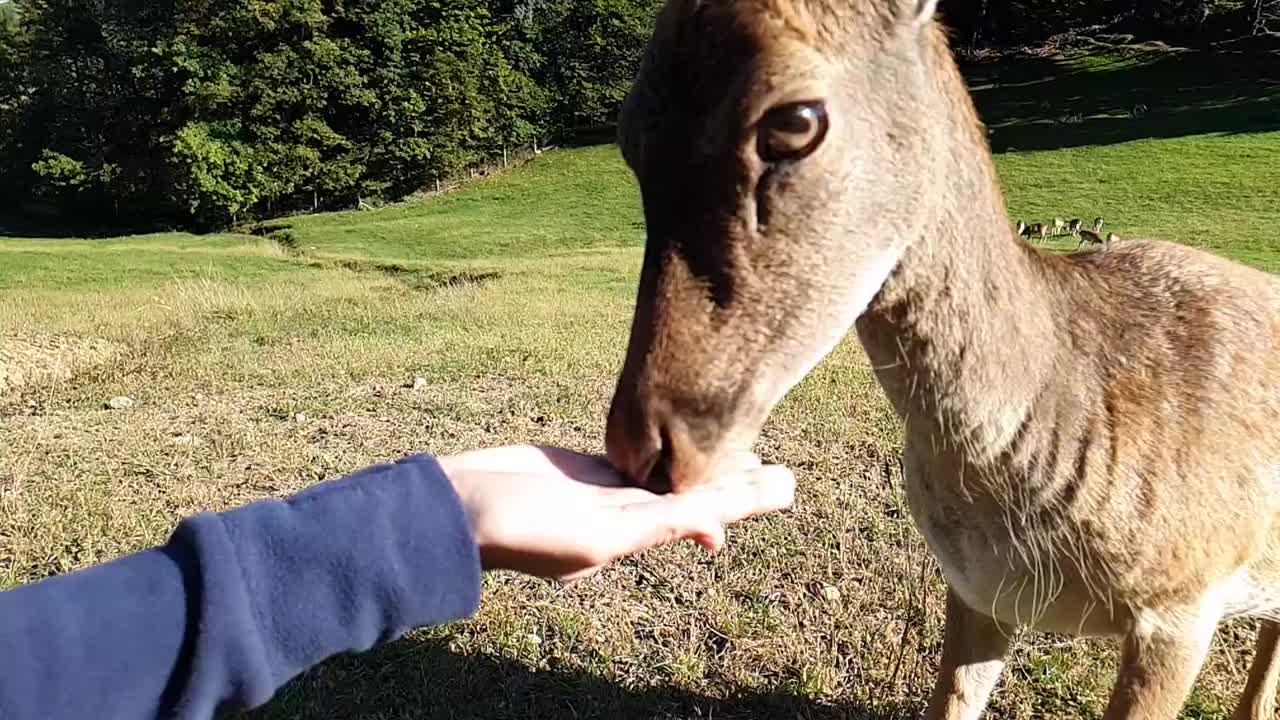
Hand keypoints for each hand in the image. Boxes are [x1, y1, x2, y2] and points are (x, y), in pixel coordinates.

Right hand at [438, 446, 794, 582]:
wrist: (455, 507)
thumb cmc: (522, 528)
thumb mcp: (595, 534)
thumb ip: (655, 527)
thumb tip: (717, 533)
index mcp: (632, 536)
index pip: (701, 511)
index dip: (743, 498)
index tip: (787, 484)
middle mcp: (622, 515)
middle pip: (691, 492)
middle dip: (732, 481)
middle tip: (778, 467)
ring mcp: (600, 491)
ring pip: (665, 472)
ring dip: (701, 462)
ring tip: (738, 444)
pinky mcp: (578, 467)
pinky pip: (630, 456)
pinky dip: (659, 448)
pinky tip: (676, 437)